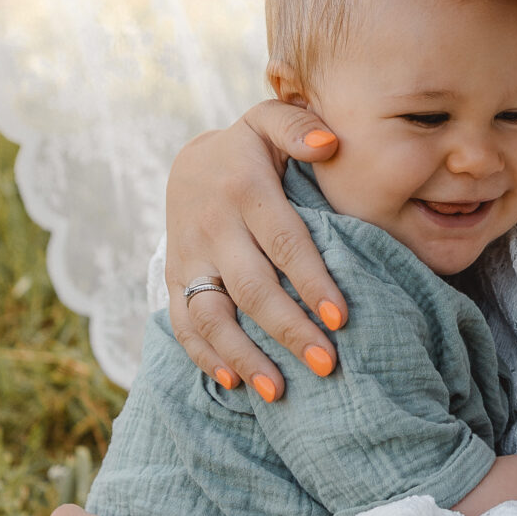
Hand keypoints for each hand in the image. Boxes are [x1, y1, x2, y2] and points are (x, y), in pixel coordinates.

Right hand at [166, 104, 347, 396]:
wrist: (188, 166)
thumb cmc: (249, 149)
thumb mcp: (269, 122)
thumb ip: (299, 126)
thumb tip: (331, 143)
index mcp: (243, 189)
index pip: (283, 241)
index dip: (311, 280)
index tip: (340, 317)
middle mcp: (213, 227)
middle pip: (252, 288)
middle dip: (289, 330)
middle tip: (327, 364)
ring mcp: (189, 257)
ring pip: (211, 315)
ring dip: (245, 356)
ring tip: (280, 392)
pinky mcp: (176, 279)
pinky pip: (183, 324)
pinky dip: (204, 356)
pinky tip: (234, 383)